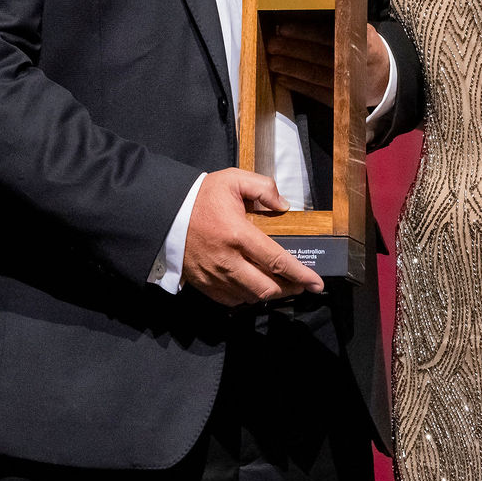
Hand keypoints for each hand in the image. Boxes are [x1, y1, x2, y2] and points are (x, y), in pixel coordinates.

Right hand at [180, 169, 325, 305]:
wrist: (165, 214)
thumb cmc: (201, 197)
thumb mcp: (233, 179)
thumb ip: (263, 188)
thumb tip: (284, 206)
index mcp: (237, 234)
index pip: (276, 261)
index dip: (300, 274)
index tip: (316, 282)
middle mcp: (227, 260)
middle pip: (266, 287)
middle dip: (290, 289)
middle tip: (302, 285)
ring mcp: (215, 276)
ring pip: (251, 297)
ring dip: (270, 294)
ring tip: (281, 285)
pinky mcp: (205, 284)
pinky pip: (232, 301)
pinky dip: (248, 298)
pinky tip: (254, 287)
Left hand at [266, 21, 389, 111]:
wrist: (382, 76)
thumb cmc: (362, 46)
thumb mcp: (358, 29)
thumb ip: (337, 22)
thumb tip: (300, 12)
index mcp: (361, 40)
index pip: (329, 35)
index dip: (304, 32)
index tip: (283, 28)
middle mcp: (354, 63)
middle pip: (319, 56)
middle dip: (292, 50)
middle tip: (272, 44)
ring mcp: (347, 84)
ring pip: (315, 75)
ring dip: (291, 68)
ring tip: (273, 61)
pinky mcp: (339, 100)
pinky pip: (316, 93)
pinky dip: (298, 86)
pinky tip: (282, 79)